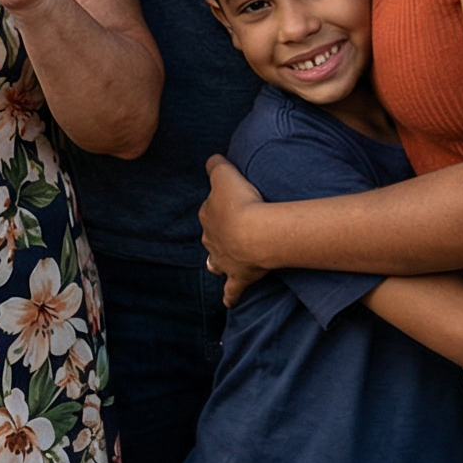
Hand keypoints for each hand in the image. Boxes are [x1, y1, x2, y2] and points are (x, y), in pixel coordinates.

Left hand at [198, 155, 273, 304]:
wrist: (254, 232)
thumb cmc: (241, 201)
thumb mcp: (225, 173)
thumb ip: (216, 164)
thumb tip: (212, 159)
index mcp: (208, 215)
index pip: (210, 209)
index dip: (220, 205)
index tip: (231, 202)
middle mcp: (212, 240)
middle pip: (212, 236)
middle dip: (218, 234)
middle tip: (232, 230)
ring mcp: (224, 261)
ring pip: (216, 263)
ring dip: (219, 262)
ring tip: (222, 264)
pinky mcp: (239, 277)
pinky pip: (231, 290)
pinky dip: (230, 296)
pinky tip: (228, 303)